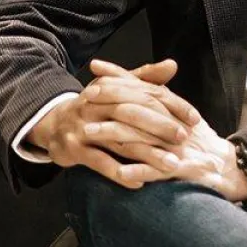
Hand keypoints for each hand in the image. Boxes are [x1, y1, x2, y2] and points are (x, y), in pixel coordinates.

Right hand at [27, 58, 198, 188]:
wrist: (52, 123)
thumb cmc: (95, 106)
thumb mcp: (117, 88)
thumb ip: (145, 78)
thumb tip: (172, 65)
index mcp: (111, 88)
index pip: (147, 93)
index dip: (173, 105)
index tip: (194, 118)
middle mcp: (96, 104)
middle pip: (133, 114)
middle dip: (161, 127)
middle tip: (184, 139)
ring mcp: (84, 127)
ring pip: (120, 140)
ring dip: (147, 154)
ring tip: (170, 165)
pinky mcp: (73, 149)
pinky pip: (99, 162)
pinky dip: (119, 173)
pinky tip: (139, 181)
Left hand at [90, 60, 246, 202]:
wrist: (230, 167)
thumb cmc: (199, 141)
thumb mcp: (180, 113)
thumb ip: (159, 95)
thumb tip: (144, 77)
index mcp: (176, 108)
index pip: (146, 89)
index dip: (121, 81)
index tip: (95, 76)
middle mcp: (176, 123)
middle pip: (142, 108)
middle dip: (112, 102)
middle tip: (85, 99)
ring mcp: (179, 147)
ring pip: (144, 137)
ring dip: (115, 134)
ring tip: (89, 132)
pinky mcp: (183, 170)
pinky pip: (159, 170)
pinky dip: (140, 170)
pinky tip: (120, 171)